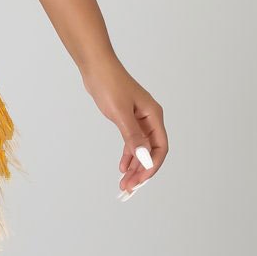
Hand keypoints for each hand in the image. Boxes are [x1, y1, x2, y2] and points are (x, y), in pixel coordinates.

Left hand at [80, 56, 167, 198]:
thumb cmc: (109, 84)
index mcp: (153, 116)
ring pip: (141, 149)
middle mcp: (150, 119)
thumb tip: (145, 158)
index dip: (152, 166)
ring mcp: (139, 120)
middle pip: (152, 152)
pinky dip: (128, 156)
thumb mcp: (120, 113)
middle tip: (128, 188)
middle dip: (142, 172)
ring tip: (124, 183)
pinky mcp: (128, 119)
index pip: (160, 148)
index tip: (139, 182)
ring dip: (134, 167)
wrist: (96, 67)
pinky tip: (122, 168)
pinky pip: (132, 142)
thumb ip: (132, 136)